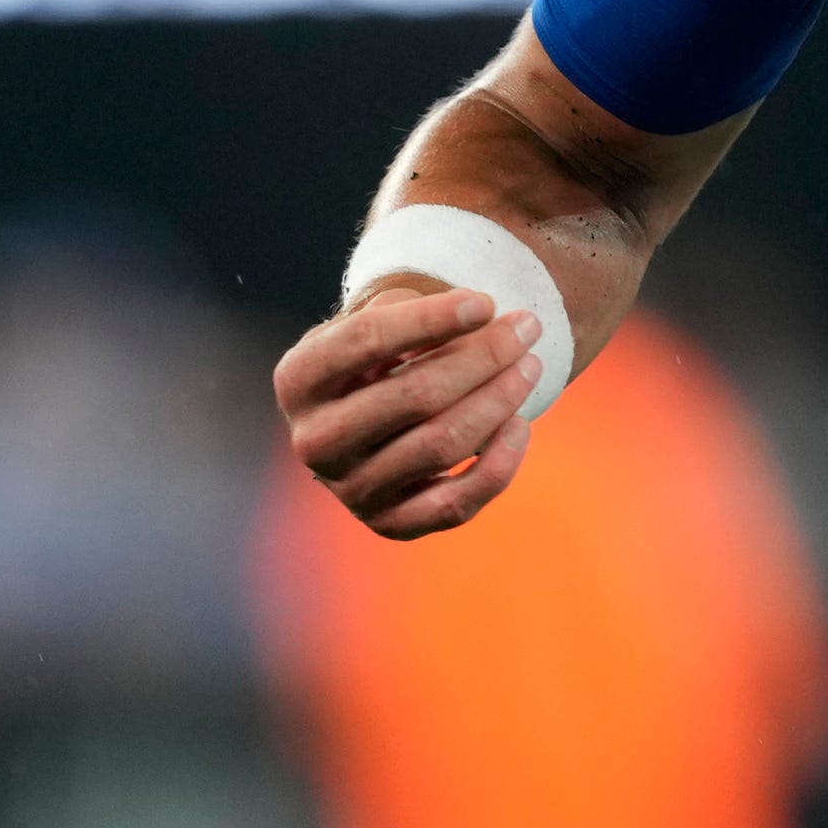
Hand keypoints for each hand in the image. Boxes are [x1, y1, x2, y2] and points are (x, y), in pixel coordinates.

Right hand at [272, 278, 546, 538]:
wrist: (363, 423)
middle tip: (526, 328)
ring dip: (499, 400)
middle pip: (415, 395)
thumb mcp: (376, 322)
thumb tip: (477, 318)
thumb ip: (411, 310)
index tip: (485, 302)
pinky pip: (455, 505)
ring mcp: (350, 490)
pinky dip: (498, 464)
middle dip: (483, 357)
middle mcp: (314, 441)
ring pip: (441, 445)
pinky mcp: (389, 525)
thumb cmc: (376, 359)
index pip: (366, 340)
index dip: (432, 318)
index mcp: (297, 380)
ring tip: (530, 366)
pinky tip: (520, 424)